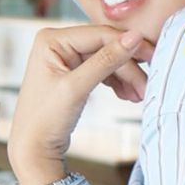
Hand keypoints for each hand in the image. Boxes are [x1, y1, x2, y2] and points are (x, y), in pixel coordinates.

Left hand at [7, 25, 153, 184]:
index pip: (100, 34)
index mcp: (52, 39)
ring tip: (139, 95)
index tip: (152, 55)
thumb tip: (134, 37)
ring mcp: (66, 57)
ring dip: (126, 77)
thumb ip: (106, 60)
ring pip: (108, 59)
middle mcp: (58, 43)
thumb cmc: (43, 120)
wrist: (33, 150)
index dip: (128, 45)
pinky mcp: (74, 72)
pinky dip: (117, 82)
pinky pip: (103, 70)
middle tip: (147, 84)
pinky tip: (128, 95)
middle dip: (128, 67)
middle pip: (106, 47)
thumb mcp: (76, 88)